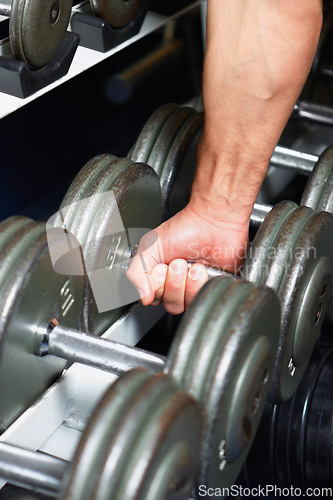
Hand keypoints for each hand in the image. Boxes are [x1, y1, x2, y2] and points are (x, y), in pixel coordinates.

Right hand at [126, 203, 248, 313]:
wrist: (214, 221)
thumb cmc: (186, 227)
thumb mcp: (151, 245)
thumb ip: (137, 271)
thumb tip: (142, 296)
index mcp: (159, 273)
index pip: (153, 297)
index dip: (156, 285)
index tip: (161, 267)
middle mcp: (176, 282)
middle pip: (170, 304)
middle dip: (173, 283)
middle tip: (178, 263)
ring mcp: (194, 286)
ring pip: (187, 304)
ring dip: (188, 283)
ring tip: (193, 265)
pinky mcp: (210, 286)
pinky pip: (202, 298)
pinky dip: (201, 284)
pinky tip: (202, 269)